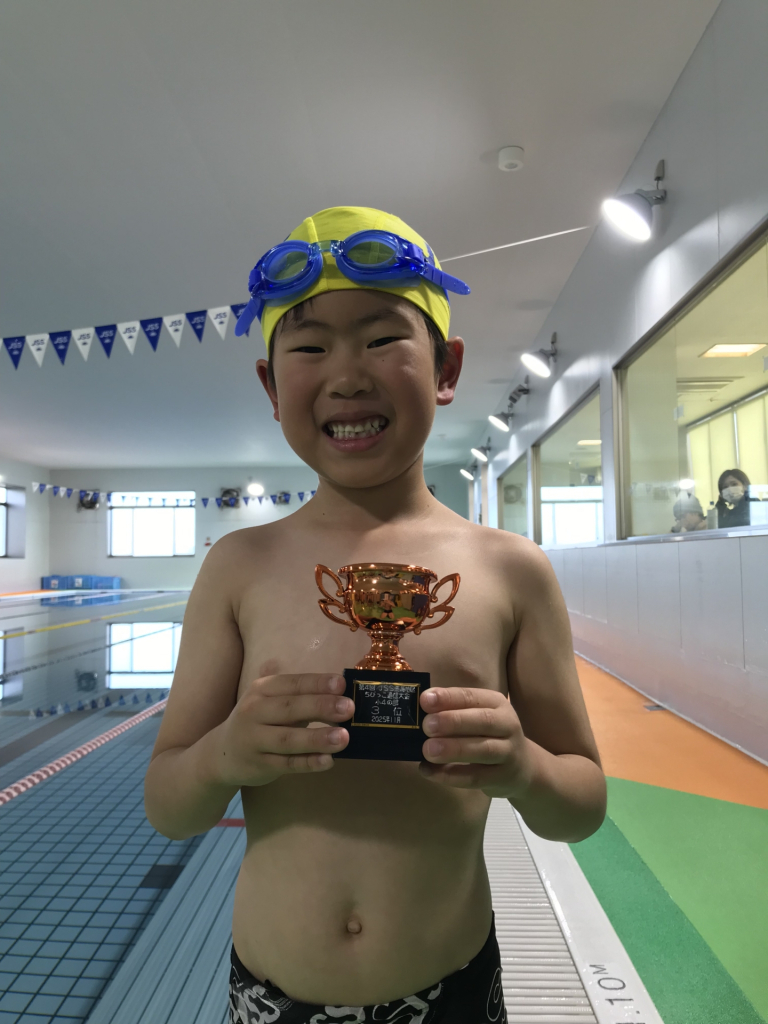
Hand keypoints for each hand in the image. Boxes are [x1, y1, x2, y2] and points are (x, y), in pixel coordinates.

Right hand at [215, 671, 351, 786]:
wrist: (223, 753)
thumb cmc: (258, 720)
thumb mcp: (269, 698)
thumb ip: (297, 690)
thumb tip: (336, 681)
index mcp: (262, 689)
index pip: (292, 683)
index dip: (316, 683)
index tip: (341, 684)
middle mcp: (254, 711)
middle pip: (290, 708)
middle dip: (320, 707)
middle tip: (349, 709)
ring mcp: (254, 740)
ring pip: (288, 739)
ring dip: (317, 738)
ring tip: (344, 738)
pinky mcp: (259, 765)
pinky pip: (287, 764)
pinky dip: (308, 763)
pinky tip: (328, 761)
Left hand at [417, 686, 532, 798]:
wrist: (523, 767)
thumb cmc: (489, 735)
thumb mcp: (478, 716)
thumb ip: (452, 711)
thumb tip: (418, 709)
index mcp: (497, 703)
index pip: (472, 697)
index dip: (449, 698)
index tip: (425, 700)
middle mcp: (507, 725)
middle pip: (482, 721)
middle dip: (453, 722)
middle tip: (426, 726)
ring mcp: (509, 752)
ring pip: (482, 750)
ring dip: (453, 749)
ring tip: (427, 750)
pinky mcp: (502, 778)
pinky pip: (476, 777)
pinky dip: (451, 776)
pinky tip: (429, 772)